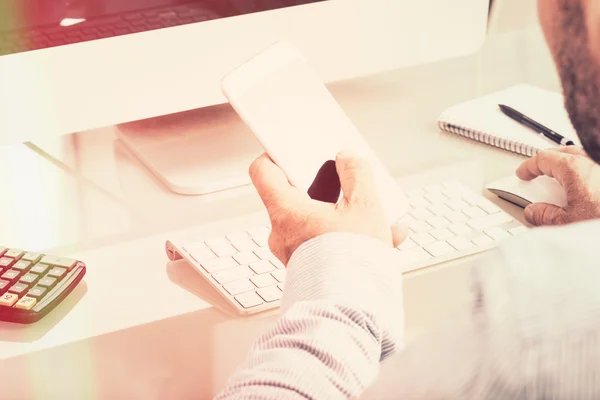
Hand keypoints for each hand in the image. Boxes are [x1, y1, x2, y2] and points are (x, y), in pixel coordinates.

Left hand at [249, 152, 407, 264]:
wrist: (353, 311)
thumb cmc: (351, 262)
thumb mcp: (364, 206)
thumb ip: (357, 174)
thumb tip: (349, 160)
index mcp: (286, 211)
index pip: (263, 172)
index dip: (275, 154)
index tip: (290, 147)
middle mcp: (282, 233)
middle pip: (298, 196)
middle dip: (327, 187)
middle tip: (344, 179)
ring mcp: (294, 252)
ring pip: (318, 221)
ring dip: (346, 215)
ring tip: (377, 214)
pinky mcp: (309, 268)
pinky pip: (327, 243)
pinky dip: (350, 237)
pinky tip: (382, 238)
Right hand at [516, 146, 599, 225]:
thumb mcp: (568, 223)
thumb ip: (545, 215)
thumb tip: (534, 212)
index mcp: (576, 168)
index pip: (543, 158)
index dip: (529, 166)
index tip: (523, 173)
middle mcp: (593, 162)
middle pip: (563, 152)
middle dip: (548, 161)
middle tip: (538, 172)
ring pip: (581, 156)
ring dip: (567, 164)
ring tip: (560, 179)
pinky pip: (594, 164)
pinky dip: (584, 171)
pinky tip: (584, 186)